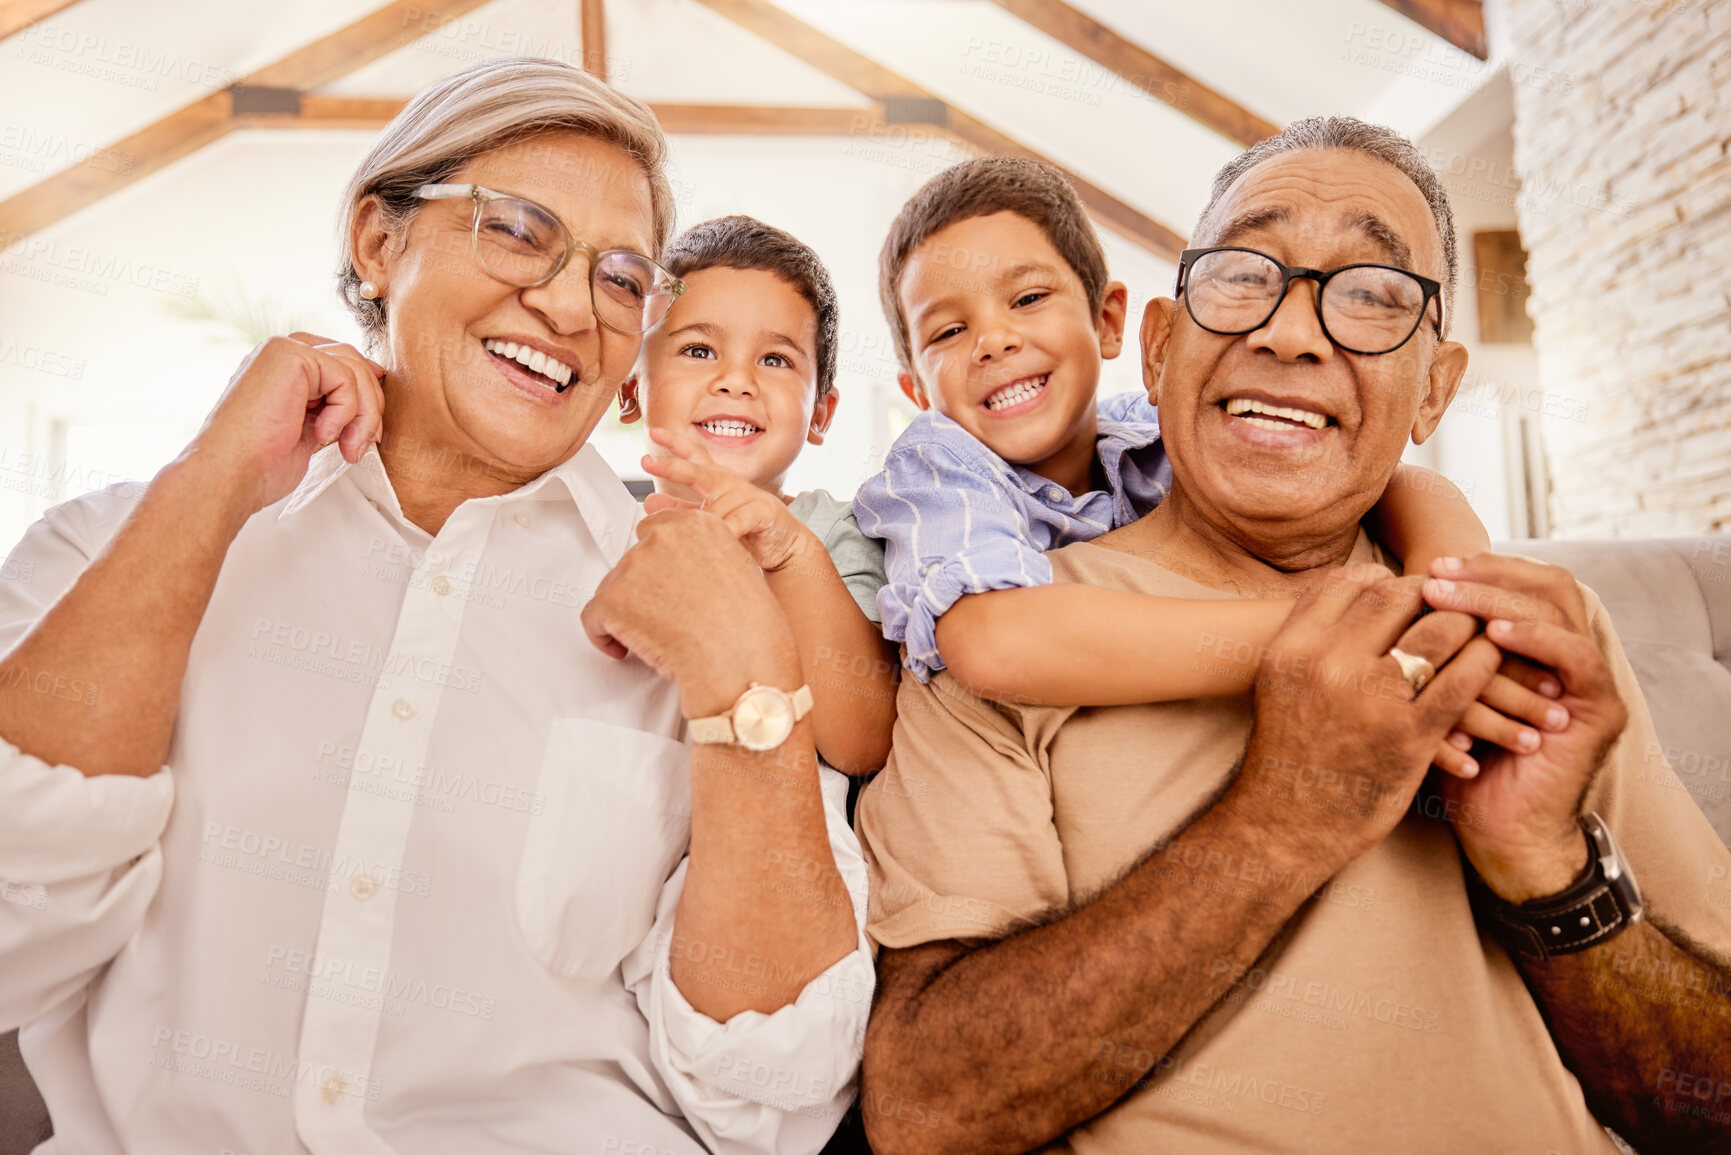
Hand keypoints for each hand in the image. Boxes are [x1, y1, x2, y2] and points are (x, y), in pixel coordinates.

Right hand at [190, 333, 385, 513]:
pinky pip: (346, 378)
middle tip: (363, 444)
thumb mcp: (309, 428)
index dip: (366, 390)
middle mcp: (282, 353)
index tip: (370, 428)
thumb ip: (333, 406)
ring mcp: (284, 350)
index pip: (342, 361)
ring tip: (348, 448)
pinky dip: (346, 413)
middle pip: (353, 361)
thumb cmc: (262, 462)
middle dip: (371, 406)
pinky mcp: (290, 356)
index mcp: (284, 368)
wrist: (230, 473)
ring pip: (354, 369)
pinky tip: (322, 435)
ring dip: (364, 415)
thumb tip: (371, 396)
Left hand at [581, 508, 801, 717]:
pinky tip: (625, 650)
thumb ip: (706, 557)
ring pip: (614, 589)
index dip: (658, 564)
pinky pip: (593, 618)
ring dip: (628, 612)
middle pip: (634, 560)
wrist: (739, 664)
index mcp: (698, 524)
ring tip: (656, 638)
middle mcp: (663, 536)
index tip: (661, 585)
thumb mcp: (740, 571)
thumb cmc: (750, 630)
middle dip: (644, 589)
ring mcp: (634, 566)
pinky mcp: (613, 598)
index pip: (658, 530)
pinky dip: (604, 637)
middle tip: (663, 618)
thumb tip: (682, 571)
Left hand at [640, 427, 812, 571]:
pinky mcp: (762, 509)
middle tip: (645, 462)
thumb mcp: (709, 519)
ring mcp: (747, 494)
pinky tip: (721, 540)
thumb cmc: (745, 530)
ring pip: (712, 510)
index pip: (693, 457)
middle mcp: (729, 482)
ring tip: (697, 543)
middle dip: (671, 466)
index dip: (674, 443)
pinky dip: (725, 534)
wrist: (782, 547)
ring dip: (703, 528)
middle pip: (697, 471)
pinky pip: (735, 522)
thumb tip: (649, 503)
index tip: (654, 431)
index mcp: (716, 481)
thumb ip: (682, 511)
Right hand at [1233, 565, 1503, 866]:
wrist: (1285, 825)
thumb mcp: (1280, 679)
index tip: (1415, 592)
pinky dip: (1483, 668)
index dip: (1392, 581)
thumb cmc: (1288, 748)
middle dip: (1436, 595)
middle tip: (1459, 602)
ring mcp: (1368, 699)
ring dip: (1469, 626)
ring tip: (1485, 628)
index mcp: (1292, 646)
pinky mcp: (1406, 737)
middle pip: (1397, 597)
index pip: (1353, 583)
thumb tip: (1359, 583)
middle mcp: (1327, 664)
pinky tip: (1494, 665)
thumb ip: (1313, 631)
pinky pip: (1459, 685)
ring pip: (1437, 632)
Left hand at [1423, 554, 1626, 900]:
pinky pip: (1576, 656)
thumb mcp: (1433, 696)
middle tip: (1435, 573)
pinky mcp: (1601, 707)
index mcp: (1536, 646)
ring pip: (1557, 609)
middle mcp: (1568, 653)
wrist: (1500, 834)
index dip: (1475, 568)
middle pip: (1542, 582)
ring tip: (1449, 596)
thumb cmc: (1454, 764)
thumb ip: (1428, 649)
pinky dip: (1536, 639)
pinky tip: (1494, 636)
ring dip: (1499, 599)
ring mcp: (1589, 679)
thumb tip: (1376, 593)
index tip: (1421, 566)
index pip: (1519, 579)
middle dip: (1485, 574)